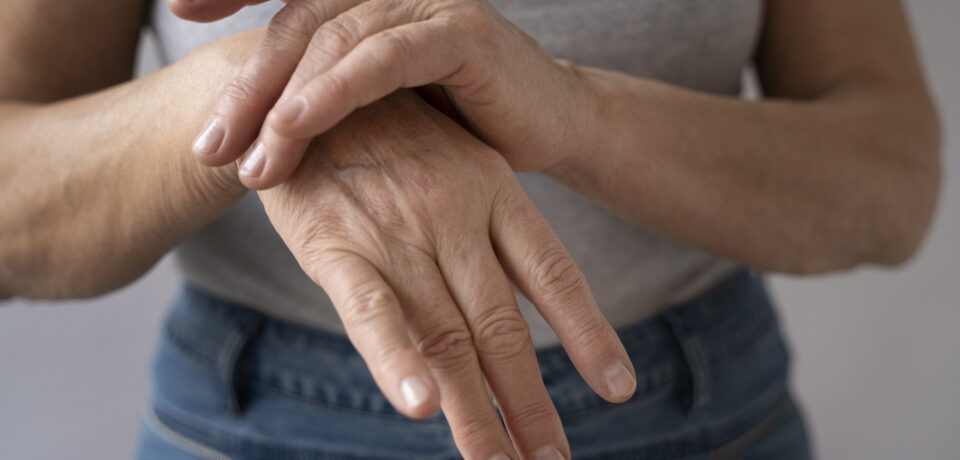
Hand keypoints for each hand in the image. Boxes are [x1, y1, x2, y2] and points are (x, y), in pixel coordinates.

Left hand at [181, 0, 588, 188]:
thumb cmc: (460, 122)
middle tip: (209, 145)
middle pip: (299, 22)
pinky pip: (384, 56)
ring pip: (334, 39)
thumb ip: (329, 97)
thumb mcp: (384, 107)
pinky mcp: (461, 30)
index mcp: (369, 0)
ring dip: (282, 103)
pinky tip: (298, 123)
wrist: (549, 126)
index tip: (178, 9)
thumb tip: (254, 129)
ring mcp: (428, 1)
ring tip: (247, 162)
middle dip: (248, 87)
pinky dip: (336, 89)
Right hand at [259, 90, 634, 458]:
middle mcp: (455, 213)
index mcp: (493, 191)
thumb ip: (486, 238)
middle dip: (528, 401)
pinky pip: (372, 309)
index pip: (555, 273)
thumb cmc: (386, 143)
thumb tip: (528, 310)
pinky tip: (421, 407)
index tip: (618, 389)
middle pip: (502, 325)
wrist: (302, 92)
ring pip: (446, 333)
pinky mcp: (336, 245)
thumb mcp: (454, 167)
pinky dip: (397, 358)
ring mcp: (398, 230)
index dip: (588, 333)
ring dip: (475, 410)